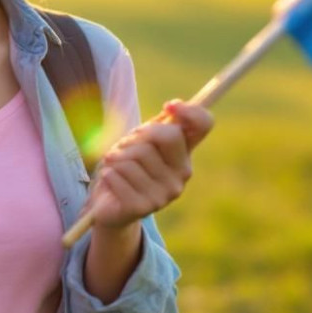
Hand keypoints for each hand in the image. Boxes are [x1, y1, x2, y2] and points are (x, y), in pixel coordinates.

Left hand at [89, 99, 213, 229]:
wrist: (109, 205)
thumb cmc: (127, 165)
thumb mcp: (141, 139)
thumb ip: (158, 125)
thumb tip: (173, 107)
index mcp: (184, 153)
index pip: (203, 124)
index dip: (190, 111)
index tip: (169, 105)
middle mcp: (182, 173)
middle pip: (167, 135)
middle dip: (138, 135)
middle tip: (126, 146)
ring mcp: (166, 193)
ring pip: (134, 156)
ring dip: (116, 157)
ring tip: (115, 166)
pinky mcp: (144, 207)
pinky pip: (118, 175)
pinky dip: (108, 173)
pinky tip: (111, 181)